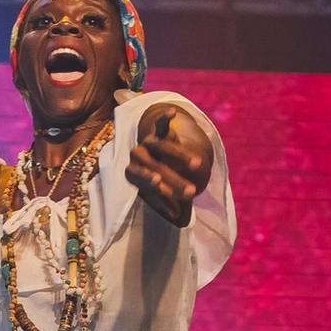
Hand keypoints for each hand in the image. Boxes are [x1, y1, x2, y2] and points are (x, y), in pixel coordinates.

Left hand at [126, 109, 211, 224]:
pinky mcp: (157, 132)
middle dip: (174, 182)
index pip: (146, 185)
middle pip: (155, 169)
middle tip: (192, 193)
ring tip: (198, 165)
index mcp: (132, 174)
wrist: (151, 161)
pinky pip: (160, 125)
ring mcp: (147, 143)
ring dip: (180, 156)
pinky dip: (164, 118)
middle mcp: (137, 157)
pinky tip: (172, 113)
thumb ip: (166, 203)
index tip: (171, 206)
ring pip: (163, 148)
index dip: (158, 195)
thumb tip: (177, 217)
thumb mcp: (158, 196)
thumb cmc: (156, 185)